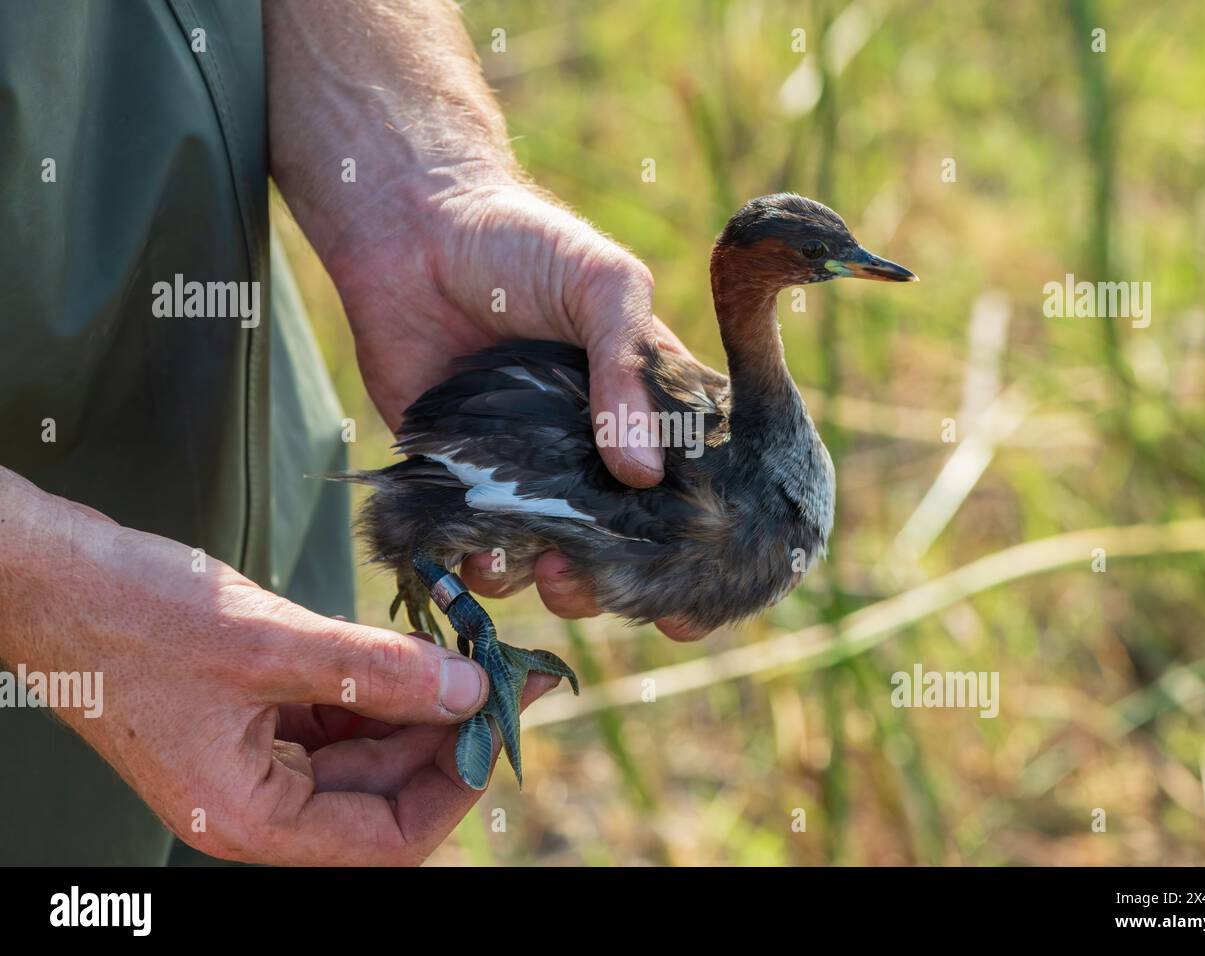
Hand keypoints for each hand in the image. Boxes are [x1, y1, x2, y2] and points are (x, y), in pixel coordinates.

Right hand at [0, 468, 553, 864]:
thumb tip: (466, 691)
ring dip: (411, 705)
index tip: (496, 717)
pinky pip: (332, 718)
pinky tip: (403, 647)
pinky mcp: (249, 717)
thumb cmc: (131, 617)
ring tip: (458, 650)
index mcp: (252, 820)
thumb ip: (375, 672)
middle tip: (494, 670)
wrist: (47, 576)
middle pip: (381, 794)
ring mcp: (252, 761)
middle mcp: (256, 805)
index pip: (387, 838)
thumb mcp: (269, 644)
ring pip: (362, 752)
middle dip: (441, 734)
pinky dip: (372, 686)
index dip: (453, 782)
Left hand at [325, 180, 709, 641]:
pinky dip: (488, 569)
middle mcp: (595, 455)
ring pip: (558, 563)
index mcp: (649, 412)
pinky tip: (483, 556)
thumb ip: (630, 367)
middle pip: (628, 549)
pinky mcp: (463, 483)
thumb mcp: (604, 285)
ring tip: (548, 570)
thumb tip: (643, 474)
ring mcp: (530, 474)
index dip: (702, 552)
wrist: (412, 229)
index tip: (696, 598)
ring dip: (558, 584)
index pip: (694, 496)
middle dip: (623, 582)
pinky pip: (483, 550)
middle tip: (600, 576)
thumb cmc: (525, 245)